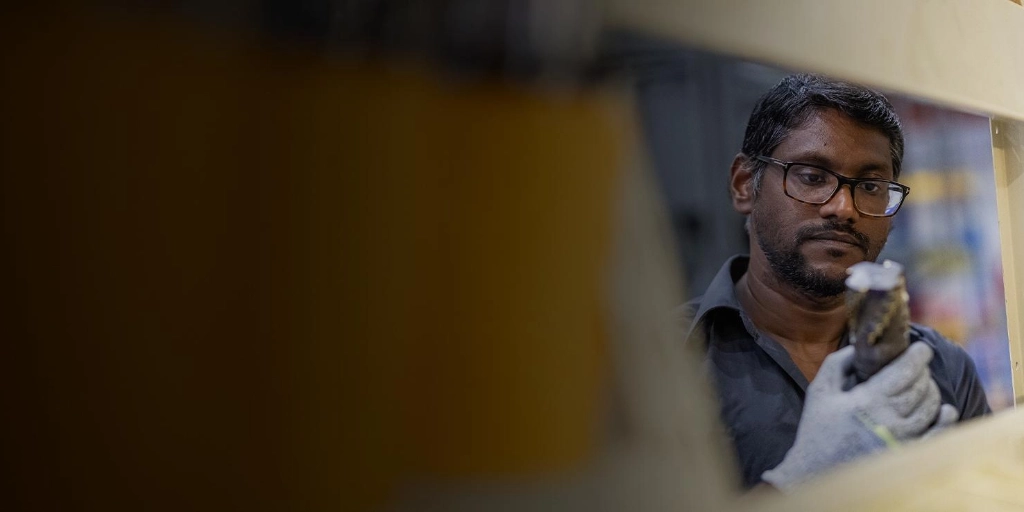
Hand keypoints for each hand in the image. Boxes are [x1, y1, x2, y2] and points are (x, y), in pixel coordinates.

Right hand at [762, 342, 941, 490]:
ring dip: (932, 391)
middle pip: (920, 387)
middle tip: (918, 364)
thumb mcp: (819, 391)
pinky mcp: (907, 454)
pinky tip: (945, 410)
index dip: (918, 356)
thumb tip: (860, 346)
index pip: (904, 371)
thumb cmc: (818, 429)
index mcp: (868, 400)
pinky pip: (936, 435)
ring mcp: (902, 439)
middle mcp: (889, 419)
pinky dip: (945, 420)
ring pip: (930, 408)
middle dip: (923, 371)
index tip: (921, 348)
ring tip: (925, 384)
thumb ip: (838, 364)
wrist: (817, 470)